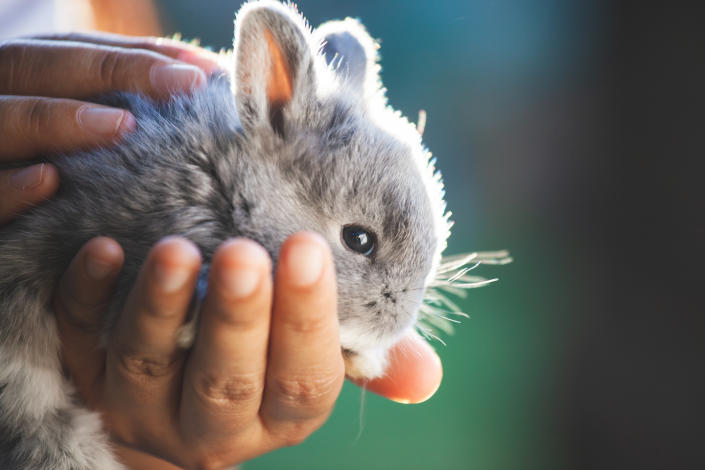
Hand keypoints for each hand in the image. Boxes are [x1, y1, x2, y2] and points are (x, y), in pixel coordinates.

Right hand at [0, 32, 219, 223]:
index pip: (79, 50)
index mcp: (21, 80)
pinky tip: (47, 180)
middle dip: (115, 69)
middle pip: (40, 66)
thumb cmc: (43, 176)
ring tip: (124, 126)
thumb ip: (117, 110)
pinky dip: (10, 187)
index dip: (141, 54)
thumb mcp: (73, 138)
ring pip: (7, 118)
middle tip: (186, 83)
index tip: (206, 70)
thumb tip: (200, 90)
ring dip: (63, 118)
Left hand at [54, 233, 441, 468]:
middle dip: (236, 318)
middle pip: (225, 382)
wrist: (175, 407)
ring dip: (161, 308)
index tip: (308, 249)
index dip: (307, 319)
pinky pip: (81, 340)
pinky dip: (88, 296)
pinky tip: (103, 249)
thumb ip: (366, 359)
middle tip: (245, 252)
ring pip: (148, 365)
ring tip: (176, 249)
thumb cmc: (264, 366)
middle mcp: (212, 424)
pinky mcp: (90, 376)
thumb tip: (427, 378)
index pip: (302, 379)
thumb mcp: (313, 366)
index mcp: (279, 414)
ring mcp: (143, 405)